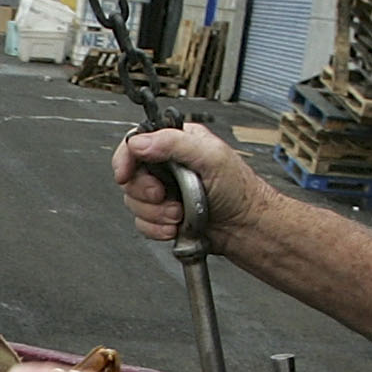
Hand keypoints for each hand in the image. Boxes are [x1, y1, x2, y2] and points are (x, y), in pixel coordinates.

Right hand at [114, 122, 267, 246]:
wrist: (246, 226)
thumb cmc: (239, 189)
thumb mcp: (210, 156)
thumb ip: (173, 144)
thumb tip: (140, 143)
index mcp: (177, 143)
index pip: (136, 143)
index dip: (126, 159)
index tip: (125, 174)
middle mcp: (167, 166)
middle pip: (130, 176)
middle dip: (145, 192)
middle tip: (164, 196)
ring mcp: (164, 192)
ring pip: (134, 202)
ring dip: (154, 214)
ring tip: (178, 214)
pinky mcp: (163, 215)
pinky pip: (142, 223)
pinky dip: (156, 229)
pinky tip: (174, 227)